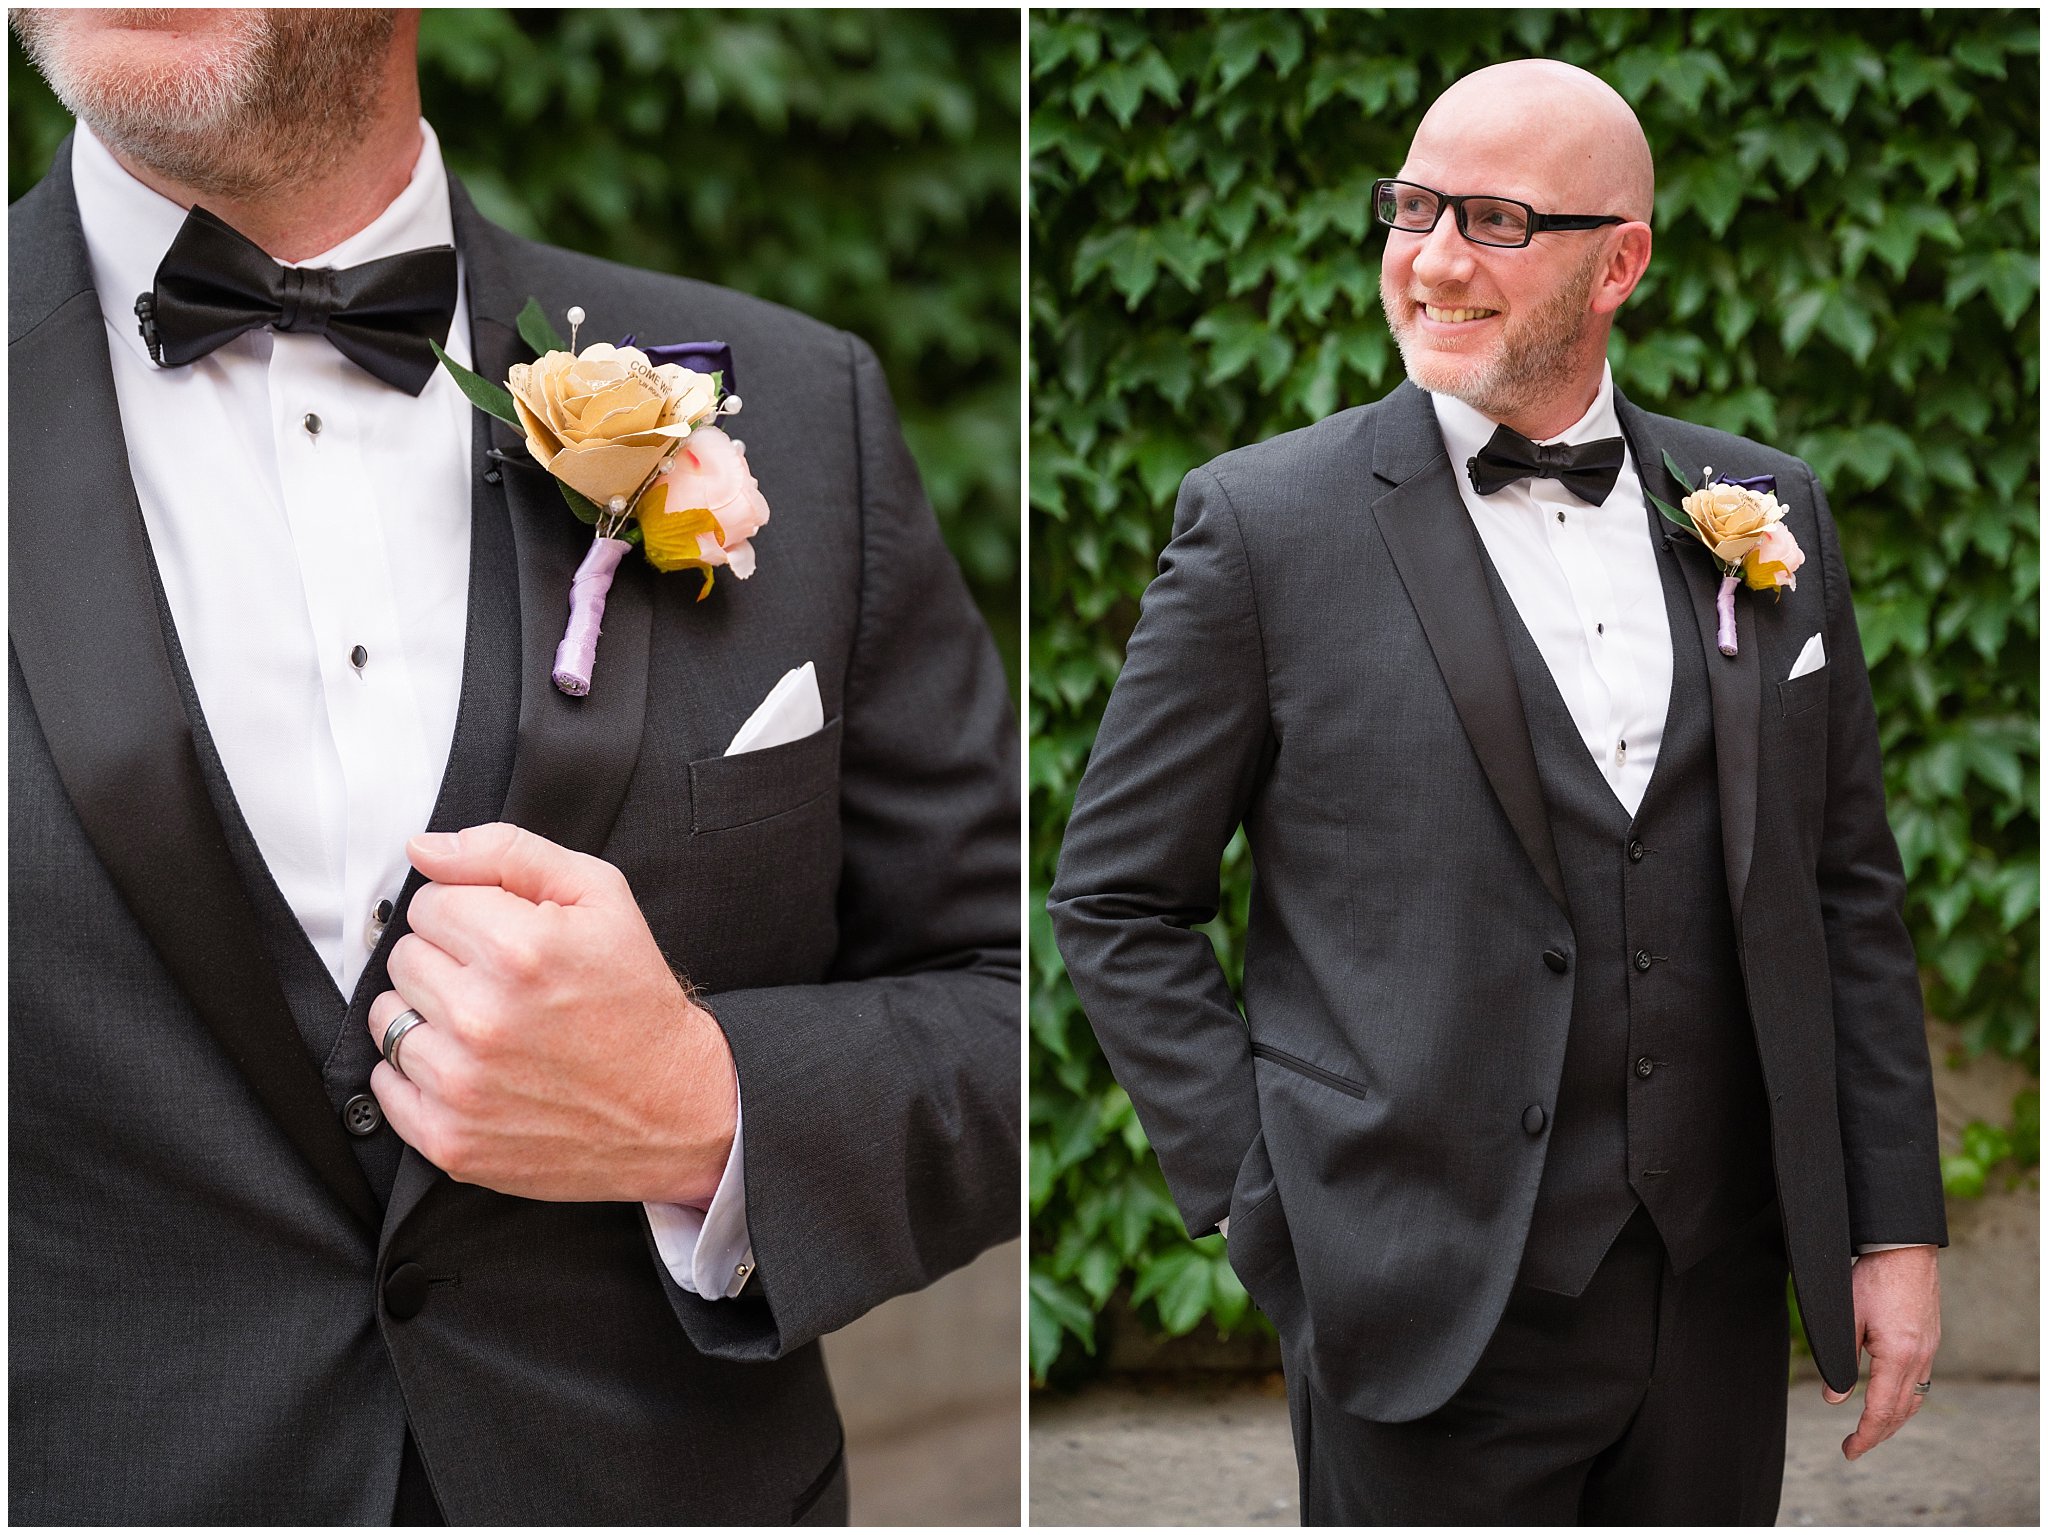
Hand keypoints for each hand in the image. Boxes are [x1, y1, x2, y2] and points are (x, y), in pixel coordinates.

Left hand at [367, 822, 736, 1205]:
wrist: (673, 1108)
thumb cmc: (635, 997)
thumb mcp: (601, 897)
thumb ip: (509, 852)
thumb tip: (423, 848)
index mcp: (519, 949)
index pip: (430, 903)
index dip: (469, 912)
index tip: (503, 937)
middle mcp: (483, 1018)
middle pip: (404, 958)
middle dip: (447, 961)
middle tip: (501, 982)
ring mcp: (463, 1086)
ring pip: (387, 1018)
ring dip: (428, 1015)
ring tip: (487, 1025)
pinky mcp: (451, 1140)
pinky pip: (384, 1085)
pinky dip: (417, 1074)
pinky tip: (471, 1067)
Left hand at [1822, 1245, 1940, 1459]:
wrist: (1904, 1249)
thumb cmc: (1872, 1277)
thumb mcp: (1846, 1317)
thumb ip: (1840, 1360)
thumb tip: (1833, 1398)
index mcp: (1898, 1356)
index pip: (1881, 1409)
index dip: (1865, 1434)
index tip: (1849, 1450)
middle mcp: (1920, 1358)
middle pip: (1900, 1411)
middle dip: (1877, 1434)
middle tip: (1853, 1448)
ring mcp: (1928, 1350)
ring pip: (1914, 1399)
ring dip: (1893, 1420)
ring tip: (1871, 1432)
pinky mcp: (1929, 1341)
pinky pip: (1920, 1382)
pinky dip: (1904, 1400)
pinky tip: (1891, 1401)